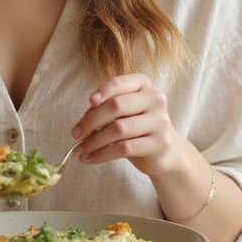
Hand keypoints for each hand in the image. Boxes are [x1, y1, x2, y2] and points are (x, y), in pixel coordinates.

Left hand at [70, 73, 194, 176]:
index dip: (104, 90)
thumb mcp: (124, 114)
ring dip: (93, 141)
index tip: (89, 101)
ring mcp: (159, 122)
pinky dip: (102, 155)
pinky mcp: (159, 144)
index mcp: (144, 86)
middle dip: (90, 121)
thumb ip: (106, 110)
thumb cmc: (138, 129)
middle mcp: (155, 100)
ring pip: (118, 129)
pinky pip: (124, 149)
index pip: (121, 83)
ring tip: (79, 150)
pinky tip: (90, 158)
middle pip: (116, 106)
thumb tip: (82, 123)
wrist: (167, 152)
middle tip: (75, 134)